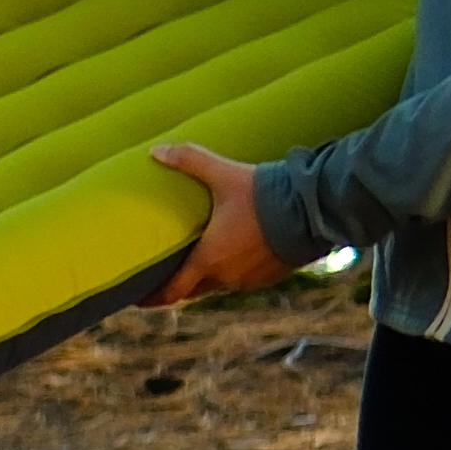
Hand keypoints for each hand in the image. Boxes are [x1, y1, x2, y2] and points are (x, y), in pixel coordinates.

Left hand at [148, 139, 281, 301]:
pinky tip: (231, 257)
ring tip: (196, 264)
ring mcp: (251, 280)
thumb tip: (156, 150)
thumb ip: (190, 161)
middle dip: (176, 286)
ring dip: (205, 278)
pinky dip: (232, 272)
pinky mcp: (272, 276)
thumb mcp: (224, 175)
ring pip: (219, 285)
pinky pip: (244, 279)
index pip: (172, 291)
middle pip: (192, 290)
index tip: (136, 299)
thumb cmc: (265, 195)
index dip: (151, 297)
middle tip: (161, 278)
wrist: (314, 209)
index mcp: (209, 259)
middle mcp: (227, 277)